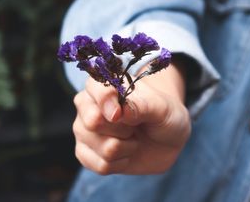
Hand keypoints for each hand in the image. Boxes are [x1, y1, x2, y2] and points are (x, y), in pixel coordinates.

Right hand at [72, 62, 190, 174]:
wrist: (166, 140)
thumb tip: (121, 112)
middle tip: (134, 125)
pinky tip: (126, 153)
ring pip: (98, 146)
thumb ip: (141, 105)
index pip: (94, 88)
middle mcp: (88, 104)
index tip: (120, 114)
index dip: (106, 101)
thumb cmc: (163, 115)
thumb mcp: (162, 107)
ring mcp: (84, 130)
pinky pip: (99, 165)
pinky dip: (120, 163)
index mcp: (104, 83)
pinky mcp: (86, 153)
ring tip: (132, 138)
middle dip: (120, 129)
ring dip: (123, 147)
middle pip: (92, 121)